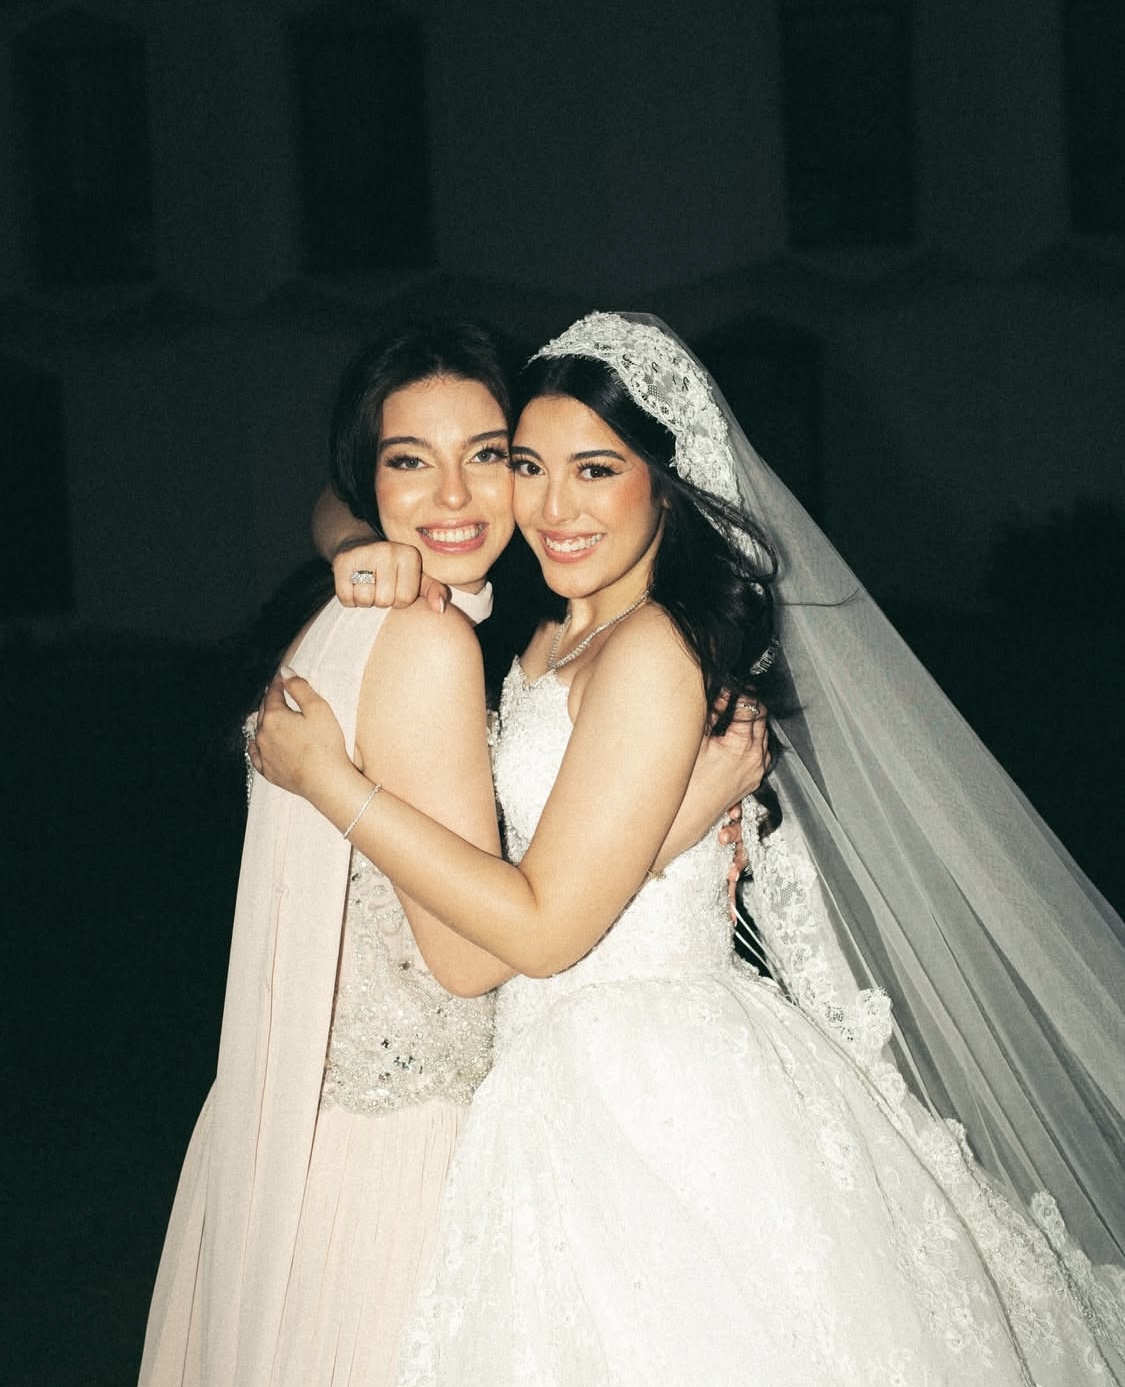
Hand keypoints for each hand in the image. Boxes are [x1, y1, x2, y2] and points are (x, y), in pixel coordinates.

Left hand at [248, 668, 351, 802]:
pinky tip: (258, 743)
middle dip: (271, 701)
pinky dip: (257, 746)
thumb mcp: (318, 708)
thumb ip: (299, 688)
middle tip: (278, 693)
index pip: (273, 694)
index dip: (278, 683)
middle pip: (264, 711)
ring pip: (258, 732)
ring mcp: (264, 754)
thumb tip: (285, 672)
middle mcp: (263, 735)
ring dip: (264, 721)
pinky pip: (256, 755)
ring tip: (270, 715)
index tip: (282, 676)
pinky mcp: (268, 771)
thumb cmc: (326, 744)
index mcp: (274, 717)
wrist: (326, 782)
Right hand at [331, 538, 450, 613]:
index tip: (395, 587)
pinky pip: (346, 597)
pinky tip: (353, 584)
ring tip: (367, 584)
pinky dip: (348, 598)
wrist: (360, 546)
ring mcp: (364, 553)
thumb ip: (434, 591)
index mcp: (410, 555)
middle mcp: (388, 550)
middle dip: (380, 600)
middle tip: (378, 585)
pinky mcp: (342, 560)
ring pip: (364, 598)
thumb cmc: (394, 570)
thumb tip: (440, 608)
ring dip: (364, 599)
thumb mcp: (417, 578)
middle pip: (384, 600)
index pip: (405, 599)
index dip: (398, 600)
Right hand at [651, 696, 769, 882]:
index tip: (730, 684)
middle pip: (761, 720)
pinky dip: (752, 740)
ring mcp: (754, 772)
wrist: (683, 820)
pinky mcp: (750, 781)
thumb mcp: (695, 742)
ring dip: (752, 722)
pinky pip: (760, 753)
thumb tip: (717, 693)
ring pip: (763, 736)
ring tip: (734, 712)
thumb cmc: (685, 786)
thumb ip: (711, 714)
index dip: (740, 691)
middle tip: (733, 692)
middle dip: (748, 703)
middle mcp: (754, 760)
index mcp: (742, 747)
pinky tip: (737, 736)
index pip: (750, 707)